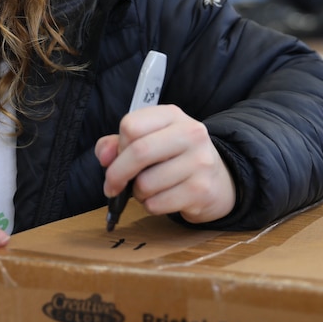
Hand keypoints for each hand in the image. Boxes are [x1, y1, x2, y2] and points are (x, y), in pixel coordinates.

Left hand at [95, 104, 235, 224]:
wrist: (217, 179)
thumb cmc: (174, 158)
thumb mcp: (149, 140)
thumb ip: (119, 143)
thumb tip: (104, 156)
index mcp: (172, 115)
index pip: (131, 125)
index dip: (118, 146)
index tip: (117, 158)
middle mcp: (190, 133)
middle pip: (138, 151)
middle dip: (117, 174)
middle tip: (112, 186)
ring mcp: (199, 162)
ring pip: (145, 183)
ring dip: (138, 193)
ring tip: (149, 188)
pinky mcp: (200, 190)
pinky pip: (157, 204)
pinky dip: (151, 206)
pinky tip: (162, 198)